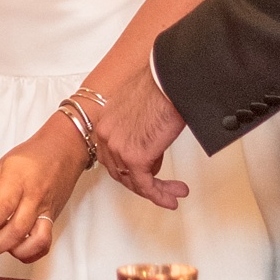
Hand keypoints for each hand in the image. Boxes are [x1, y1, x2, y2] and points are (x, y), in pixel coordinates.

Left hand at [0, 115, 84, 262]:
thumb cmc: (32, 156)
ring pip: (35, 242)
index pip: (2, 208)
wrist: (63, 151)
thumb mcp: (1, 168)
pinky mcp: (53, 219)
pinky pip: (45, 244)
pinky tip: (15, 249)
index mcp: (18, 180)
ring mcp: (46, 210)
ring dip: (13, 251)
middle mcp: (34, 198)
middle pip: (17, 230)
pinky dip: (30, 253)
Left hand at [92, 69, 188, 211]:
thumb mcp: (138, 107)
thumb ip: (135, 126)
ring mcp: (117, 148)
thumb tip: (148, 142)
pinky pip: (146, 185)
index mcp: (104, 121)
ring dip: (156, 190)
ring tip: (174, 193)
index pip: (111, 156)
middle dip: (143, 182)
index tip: (145, 175)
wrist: (169, 82)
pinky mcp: (134, 157)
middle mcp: (105, 135)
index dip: (129, 170)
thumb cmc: (160, 86)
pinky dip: (159, 195)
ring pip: (134, 181)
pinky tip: (171, 198)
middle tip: (161, 188)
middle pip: (120, 171)